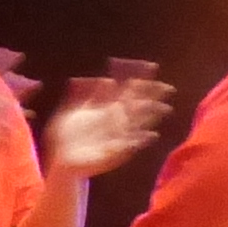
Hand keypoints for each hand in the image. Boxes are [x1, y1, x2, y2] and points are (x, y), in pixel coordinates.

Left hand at [39, 70, 176, 180]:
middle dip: (152, 97)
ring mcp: (115, 136)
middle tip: (168, 88)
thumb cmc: (65, 135)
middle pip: (136, 105)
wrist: (60, 160)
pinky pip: (129, 146)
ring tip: (164, 109)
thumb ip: (80, 95)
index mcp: (104, 108)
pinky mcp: (113, 153)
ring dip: (151, 117)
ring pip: (137, 124)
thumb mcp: (70, 111)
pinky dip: (140, 140)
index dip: (138, 78)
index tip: (152, 67)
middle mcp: (114, 121)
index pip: (125, 90)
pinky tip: (151, 135)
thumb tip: (103, 80)